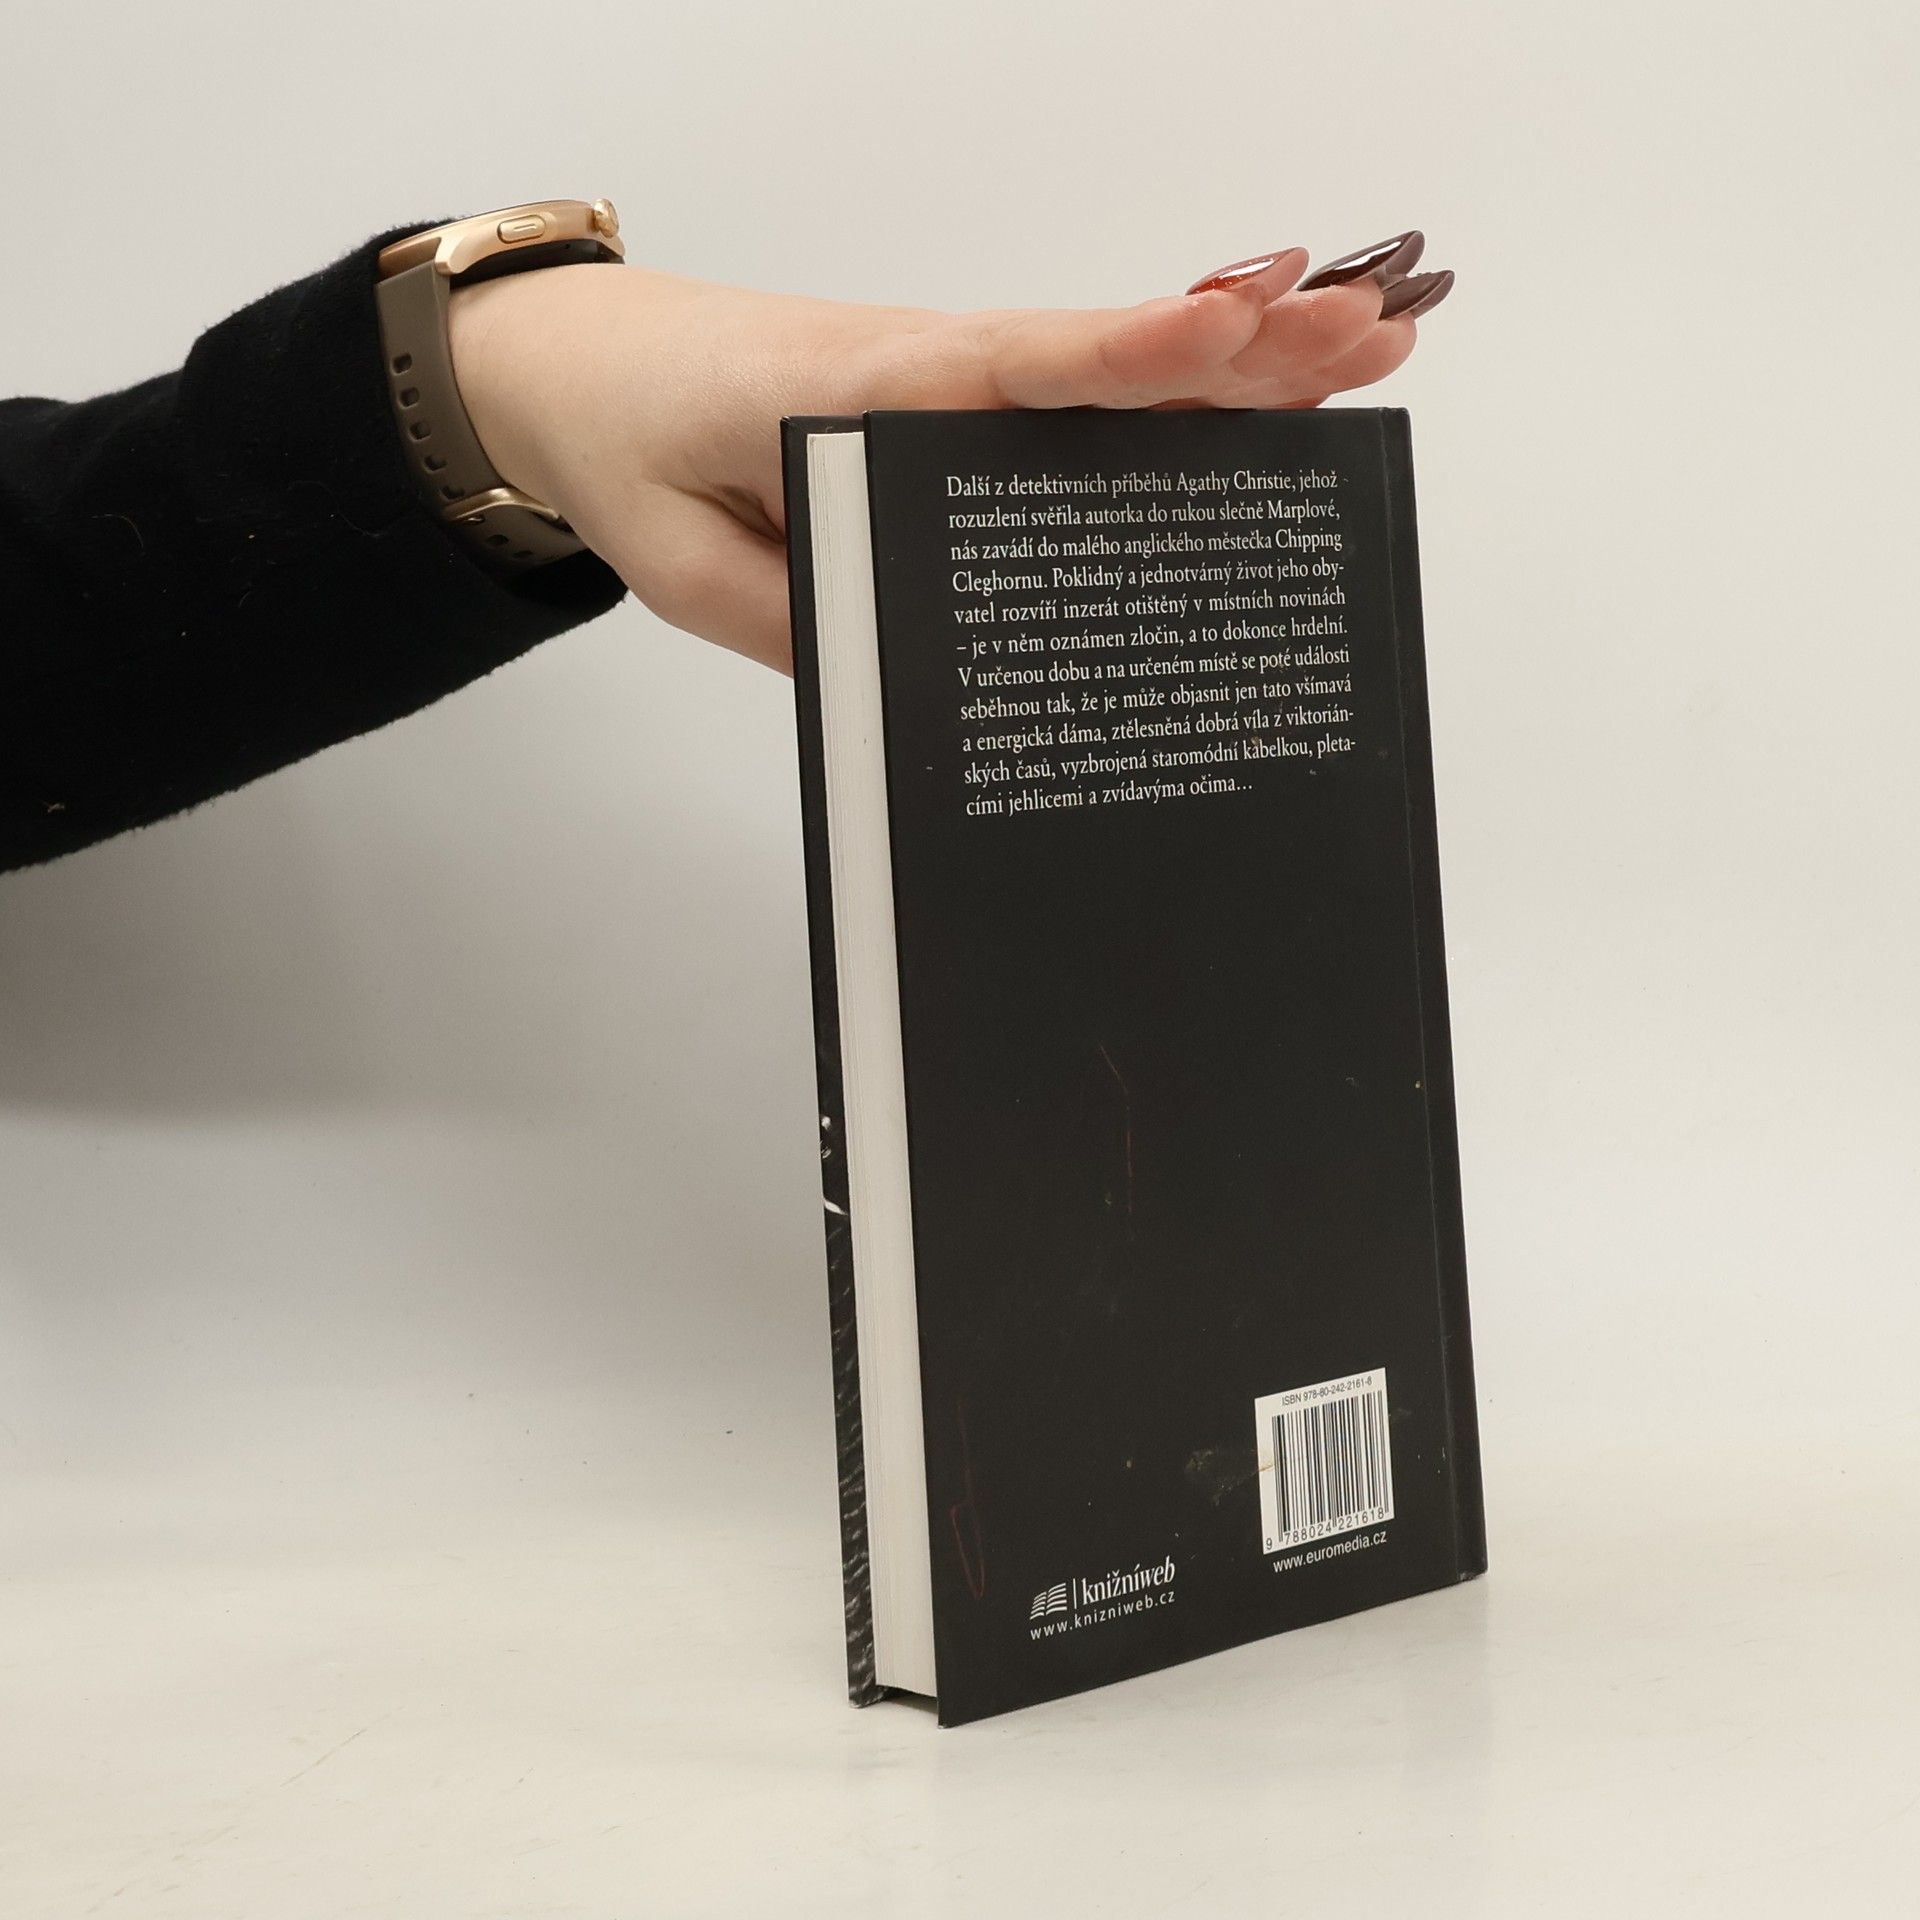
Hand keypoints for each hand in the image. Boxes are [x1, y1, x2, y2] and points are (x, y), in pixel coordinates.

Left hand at [447, 235, 1452, 670]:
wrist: (572, 367)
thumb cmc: (625, 444)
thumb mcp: (684, 565)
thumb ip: (802, 619)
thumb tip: (927, 685)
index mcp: (851, 398)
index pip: (1005, 371)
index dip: (1122, 354)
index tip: (1224, 326)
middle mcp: (925, 370)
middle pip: (1099, 359)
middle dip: (1239, 347)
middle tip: (1368, 327)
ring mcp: (950, 379)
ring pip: (1110, 369)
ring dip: (1239, 354)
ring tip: (1370, 333)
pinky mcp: (956, 400)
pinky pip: (1079, 391)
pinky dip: (1178, 379)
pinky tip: (1262, 375)